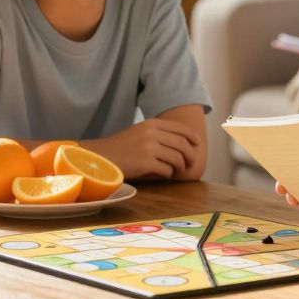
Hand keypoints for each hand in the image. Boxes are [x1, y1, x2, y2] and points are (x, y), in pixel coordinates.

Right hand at [83, 118, 200, 179]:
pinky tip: (164, 175)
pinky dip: (168, 174)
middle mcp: (152, 133)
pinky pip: (167, 170)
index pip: (180, 129)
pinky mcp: (146, 163)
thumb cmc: (121, 147)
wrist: (101, 157)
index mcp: (152, 124)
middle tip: (190, 164)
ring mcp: (149, 148)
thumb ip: (158, 134)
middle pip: (183, 144)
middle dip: (190, 156)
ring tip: (177, 171)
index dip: (192, 137)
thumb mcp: (140, 132)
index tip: (197, 145)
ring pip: (177, 158)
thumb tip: (183, 142)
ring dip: (180, 167)